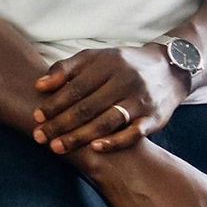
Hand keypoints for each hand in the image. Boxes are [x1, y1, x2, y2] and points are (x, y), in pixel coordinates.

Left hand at [33, 44, 188, 153]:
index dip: (55, 103)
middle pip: (88, 107)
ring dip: (80, 137)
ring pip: (107, 121)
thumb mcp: (95, 57)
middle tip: (40, 138)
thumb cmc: (122, 64)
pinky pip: (133, 133)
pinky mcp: (154, 118)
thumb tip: (39, 85)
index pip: (76, 87)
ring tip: (58, 147)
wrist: (169, 69)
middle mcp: (124, 81)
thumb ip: (66, 68)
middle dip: (61, 124)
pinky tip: (94, 148)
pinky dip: (114, 142)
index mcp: (108, 65)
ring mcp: (140, 101)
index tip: (37, 117)